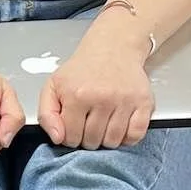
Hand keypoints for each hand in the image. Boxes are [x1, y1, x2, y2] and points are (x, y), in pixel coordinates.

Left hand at [38, 34, 153, 149]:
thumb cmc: (82, 69)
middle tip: (88, 126)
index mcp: (77, 95)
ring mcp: (124, 101)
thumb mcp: (53, 86)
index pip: (71, 137)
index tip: (73, 128)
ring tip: (103, 126)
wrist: (113, 48)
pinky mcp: (143, 102)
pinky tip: (120, 128)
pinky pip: (136, 135)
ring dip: (106, 140)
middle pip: (93, 141)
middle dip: (88, 139)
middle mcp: (102, 98)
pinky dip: (128, 138)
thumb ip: (46, 114)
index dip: (70, 137)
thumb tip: (58, 138)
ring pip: (113, 141)